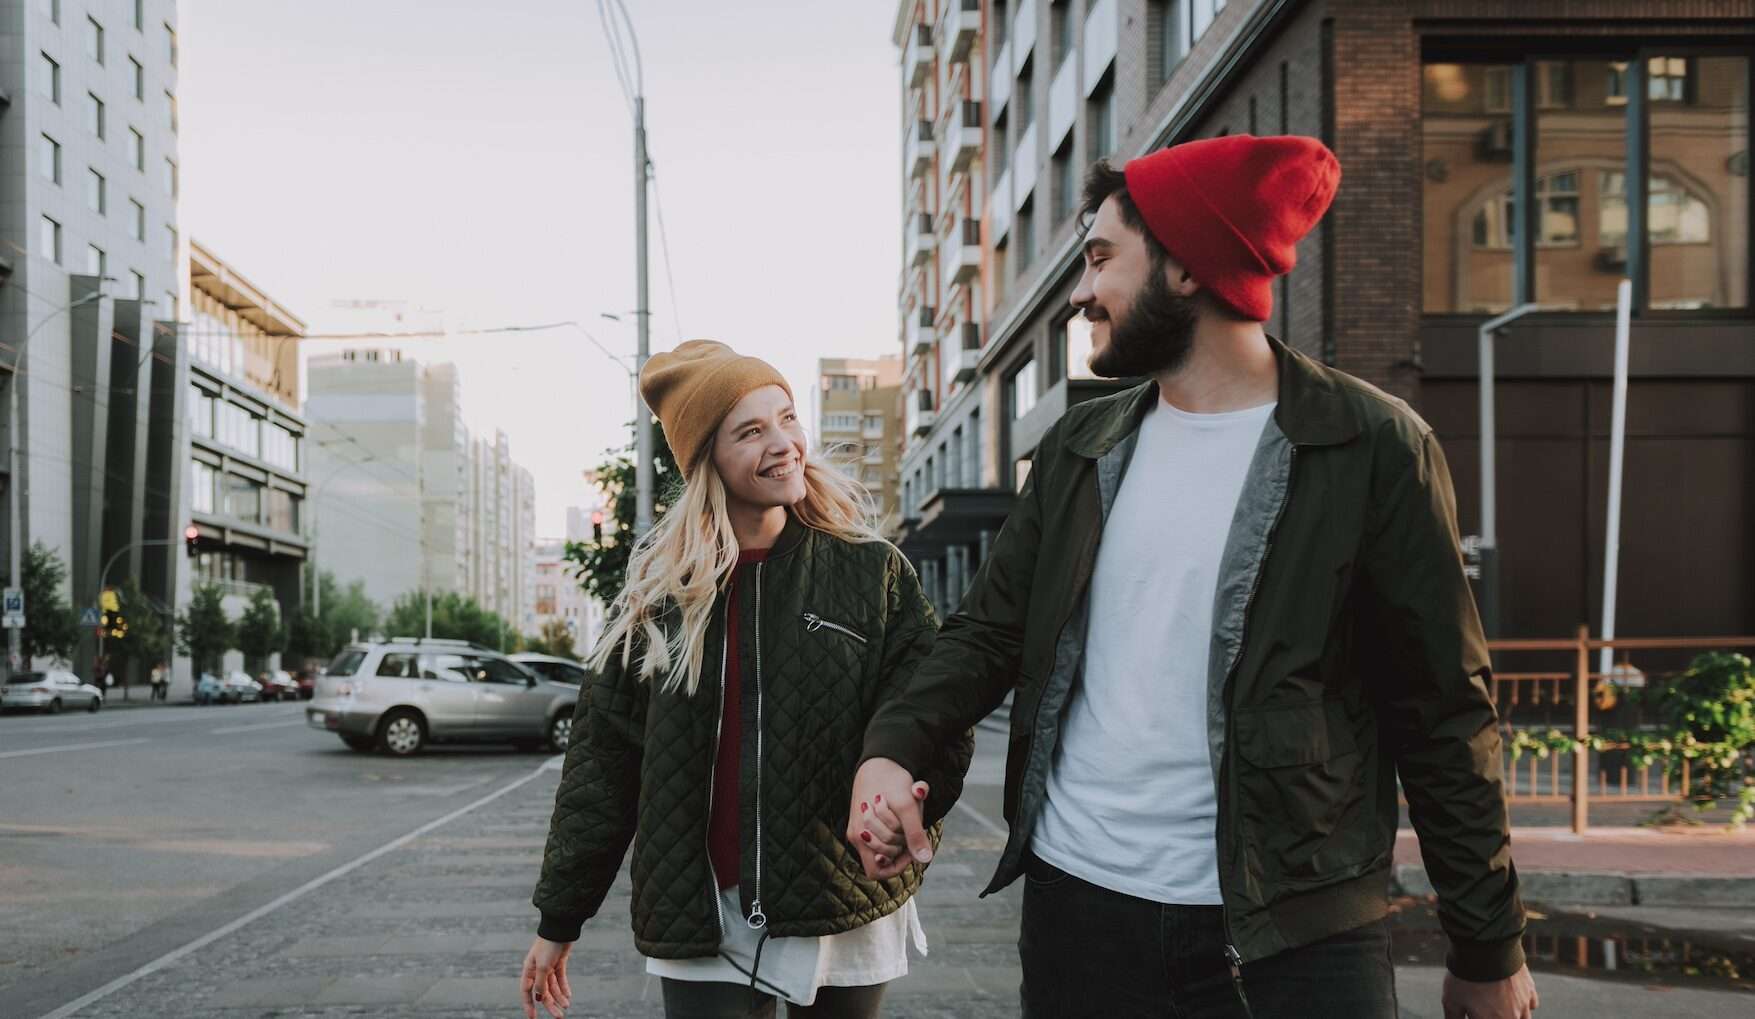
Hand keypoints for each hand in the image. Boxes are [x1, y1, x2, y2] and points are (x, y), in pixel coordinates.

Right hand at [519, 936, 573, 1018]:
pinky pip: (560, 979)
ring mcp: (548, 966)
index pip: (526, 991)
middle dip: (550, 1004)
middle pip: (543, 992)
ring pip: (553, 987)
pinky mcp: (559, 962)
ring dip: (559, 997)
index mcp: (529, 970)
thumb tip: (539, 997)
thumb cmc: (548, 945)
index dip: (528, 1005)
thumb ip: (540, 983)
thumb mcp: (542, 966)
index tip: (533, 1018)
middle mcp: (537, 970)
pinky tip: (568, 996)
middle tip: (559, 1016)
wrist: (561, 929)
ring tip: (566, 1006)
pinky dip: (564, 987)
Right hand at [847, 757, 932, 879]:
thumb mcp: (907, 807)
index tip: (910, 849)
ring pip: (884, 847)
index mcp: (860, 837)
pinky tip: (902, 816)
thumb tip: (925, 859)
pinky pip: (884, 834)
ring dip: (899, 836)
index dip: (896, 867)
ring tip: (905, 817)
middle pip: (883, 858)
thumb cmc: (892, 781)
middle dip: (900, 846)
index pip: (876, 871)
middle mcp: (858, 836)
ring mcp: (861, 828)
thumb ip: (915, 834)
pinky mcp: (867, 820)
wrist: (881, 758)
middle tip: (911, 827)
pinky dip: (896, 827)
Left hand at [1442, 964, 1537, 1018]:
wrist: (1486, 949)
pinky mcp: (1529, 988)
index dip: (1478, 1015)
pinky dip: (1524, 1005)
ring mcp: (1523, 1004)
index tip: (1473, 1010)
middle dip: (1494, 1015)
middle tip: (1484, 1005)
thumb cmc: (1466, 977)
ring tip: (1495, 1003)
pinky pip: (1531, 1005)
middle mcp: (1512, 1017)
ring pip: (1523, 1018)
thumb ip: (1453, 1016)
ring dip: (1511, 1014)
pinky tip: (1512, 998)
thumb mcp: (1452, 1000)